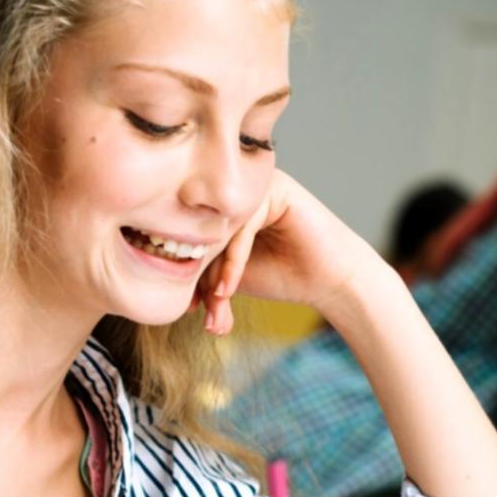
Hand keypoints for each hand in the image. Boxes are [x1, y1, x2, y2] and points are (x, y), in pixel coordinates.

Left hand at [196, 169, 379, 334]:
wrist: (330, 280)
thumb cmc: (282, 274)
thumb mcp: (231, 278)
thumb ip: (202, 275)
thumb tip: (166, 291)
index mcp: (222, 204)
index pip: (190, 233)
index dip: (186, 272)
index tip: (189, 307)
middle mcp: (236, 189)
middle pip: (200, 229)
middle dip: (200, 276)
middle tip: (202, 311)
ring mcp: (256, 186)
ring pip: (218, 228)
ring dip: (214, 271)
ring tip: (218, 302)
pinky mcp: (276, 190)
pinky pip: (242, 226)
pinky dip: (232, 261)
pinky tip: (229, 288)